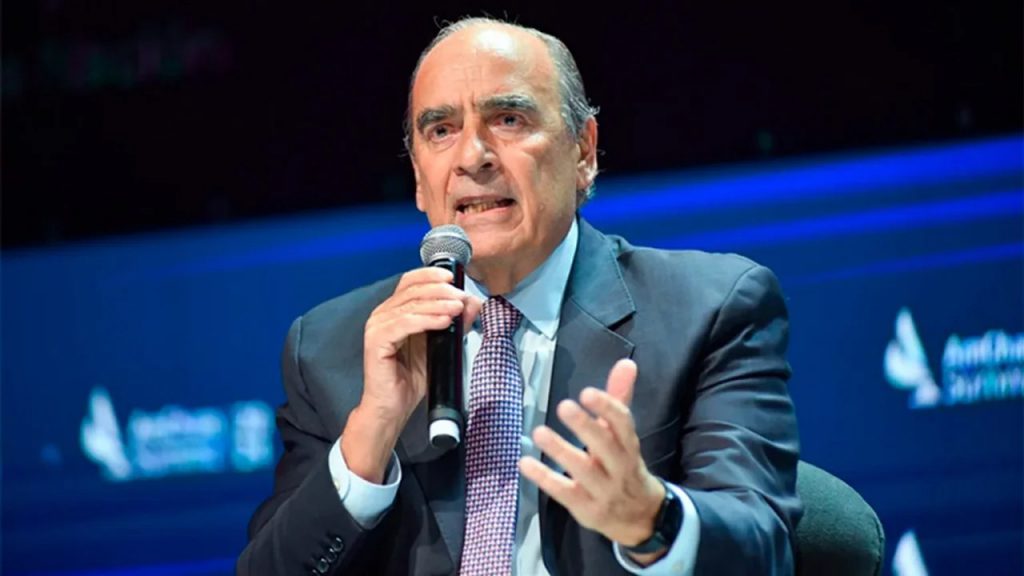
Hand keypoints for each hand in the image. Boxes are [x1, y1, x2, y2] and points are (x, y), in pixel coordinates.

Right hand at [343, 267, 480, 482]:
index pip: (411, 282)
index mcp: (394, 311)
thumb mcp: (440, 345)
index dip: (431, 274)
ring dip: (437, 303)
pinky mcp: (376, 341)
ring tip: (458, 307)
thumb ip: (455, 323)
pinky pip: (404, 324)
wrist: (393, 407)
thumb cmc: (412, 378)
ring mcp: (377, 327)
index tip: (453, 275)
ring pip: (410, 305)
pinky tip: (444, 320)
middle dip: (440, 290)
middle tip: (461, 296)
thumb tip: (472, 303)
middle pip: (412, 290)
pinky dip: (426, 319)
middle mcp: (382, 314)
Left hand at [520, 359, 667, 560]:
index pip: (623, 424)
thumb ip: (619, 398)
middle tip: (565, 406)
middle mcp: (619, 467)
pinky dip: (545, 479)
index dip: (607, 408)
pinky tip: (525, 463)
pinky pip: (565, 493)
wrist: (640, 516)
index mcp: (629, 445)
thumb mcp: (624, 435)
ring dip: (561, 451)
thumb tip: (626, 362)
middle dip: (586, 427)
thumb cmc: (624, 465)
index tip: (587, 392)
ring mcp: (603, 490)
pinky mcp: (586, 508)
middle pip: (606, 446)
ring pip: (583, 470)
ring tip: (539, 432)